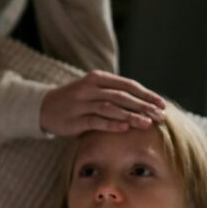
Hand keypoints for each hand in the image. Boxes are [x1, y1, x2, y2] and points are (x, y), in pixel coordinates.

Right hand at [39, 70, 164, 136]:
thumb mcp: (94, 89)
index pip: (128, 85)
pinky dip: (112, 124)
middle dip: (143, 106)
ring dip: (131, 116)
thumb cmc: (76, 100)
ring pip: (110, 108)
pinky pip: (96, 121)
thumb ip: (114, 92)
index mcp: (98, 78)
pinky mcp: (74, 120)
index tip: (162, 104)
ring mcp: (81, 104)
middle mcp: (90, 88)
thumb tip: (145, 101)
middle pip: (122, 96)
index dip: (146, 94)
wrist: (44, 107)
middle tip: (160, 116)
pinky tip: (125, 128)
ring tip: (147, 123)